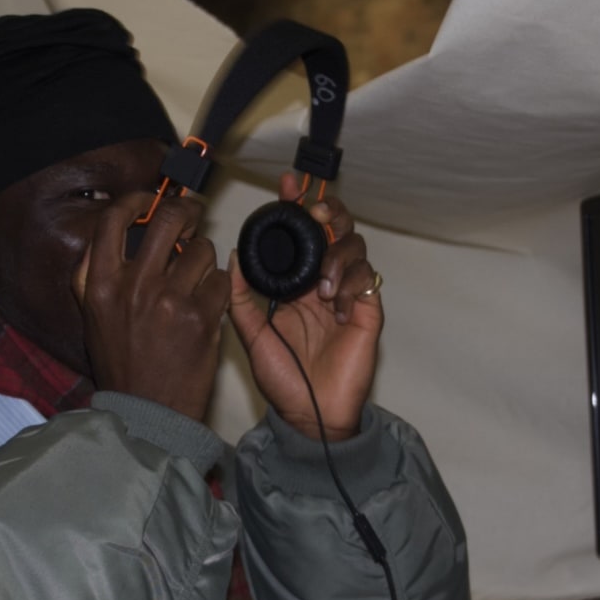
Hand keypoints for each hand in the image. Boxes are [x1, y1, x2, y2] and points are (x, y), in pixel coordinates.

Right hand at [74, 194, 230, 421]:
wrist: (147, 411)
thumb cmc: (122, 364)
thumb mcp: (93, 316)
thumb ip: (96, 273)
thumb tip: (116, 231)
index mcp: (99, 284)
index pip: (112, 220)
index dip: (136, 200)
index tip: (150, 199)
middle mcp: (132, 286)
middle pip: (166, 219)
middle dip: (186, 210)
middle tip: (193, 214)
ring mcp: (169, 300)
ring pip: (201, 250)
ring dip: (205, 257)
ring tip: (198, 276)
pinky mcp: (201, 317)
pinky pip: (220, 280)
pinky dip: (219, 287)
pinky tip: (208, 303)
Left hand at [229, 174, 382, 440]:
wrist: (311, 414)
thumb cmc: (282, 378)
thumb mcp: (251, 335)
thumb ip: (240, 298)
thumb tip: (232, 257)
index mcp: (295, 283)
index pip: (299, 234)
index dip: (296, 205)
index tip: (287, 185)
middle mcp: (322, 281)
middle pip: (335, 227)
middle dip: (328, 211)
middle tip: (316, 212)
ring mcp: (348, 293)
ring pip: (355, 245)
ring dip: (337, 254)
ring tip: (323, 285)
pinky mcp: (368, 310)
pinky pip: (367, 278)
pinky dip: (351, 281)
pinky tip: (337, 304)